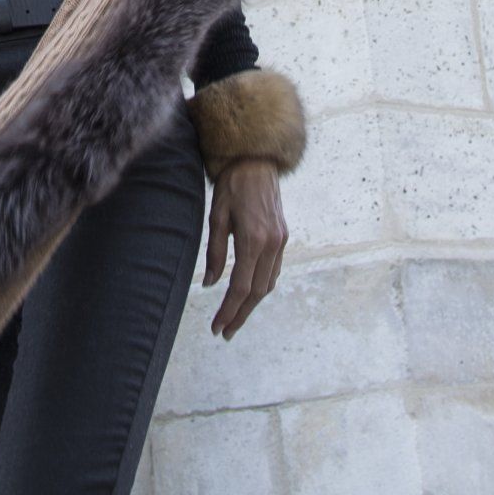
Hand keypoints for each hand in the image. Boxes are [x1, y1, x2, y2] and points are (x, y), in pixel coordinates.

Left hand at [203, 158, 287, 338]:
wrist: (257, 161)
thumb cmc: (231, 186)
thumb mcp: (216, 217)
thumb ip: (215, 253)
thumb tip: (210, 284)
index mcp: (253, 239)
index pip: (240, 287)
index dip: (228, 311)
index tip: (217, 328)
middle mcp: (272, 244)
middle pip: (257, 292)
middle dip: (240, 315)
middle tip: (225, 333)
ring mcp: (281, 241)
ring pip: (268, 284)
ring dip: (252, 304)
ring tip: (235, 318)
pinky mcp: (283, 237)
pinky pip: (274, 270)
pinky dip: (261, 286)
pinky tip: (249, 293)